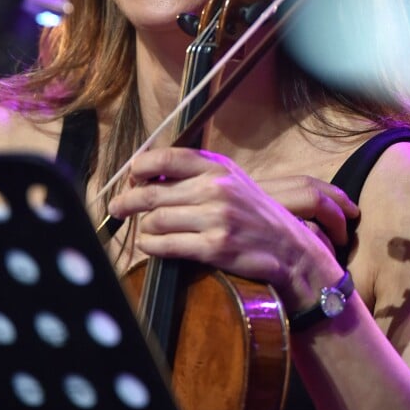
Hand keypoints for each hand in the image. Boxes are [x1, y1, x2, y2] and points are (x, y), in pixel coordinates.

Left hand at [108, 147, 358, 304]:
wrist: (293, 251)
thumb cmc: (257, 216)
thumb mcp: (233, 183)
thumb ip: (198, 176)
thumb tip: (150, 176)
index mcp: (218, 168)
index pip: (166, 158)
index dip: (140, 167)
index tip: (130, 175)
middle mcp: (216, 188)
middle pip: (152, 192)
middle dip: (127, 201)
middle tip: (116, 208)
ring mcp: (216, 218)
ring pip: (156, 220)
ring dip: (143, 228)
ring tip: (142, 232)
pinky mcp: (215, 247)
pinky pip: (167, 245)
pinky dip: (151, 246)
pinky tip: (148, 246)